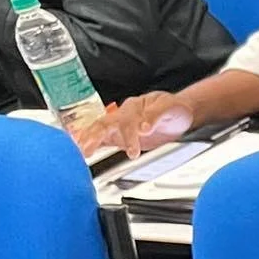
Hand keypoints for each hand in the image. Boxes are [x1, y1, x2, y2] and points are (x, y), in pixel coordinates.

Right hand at [76, 91, 191, 157]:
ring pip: (99, 131)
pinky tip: (81, 151)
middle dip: (94, 137)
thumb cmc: (173, 108)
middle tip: (87, 150)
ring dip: (88, 141)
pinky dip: (92, 145)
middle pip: (104, 124)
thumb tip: (144, 127)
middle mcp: (123, 115)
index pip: (127, 121)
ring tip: (80, 152)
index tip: (134, 146)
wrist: (179, 113)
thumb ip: (155, 116)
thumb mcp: (168, 107)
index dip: (129, 133)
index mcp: (134, 106)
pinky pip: (103, 140)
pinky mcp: (120, 137)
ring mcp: (120, 126)